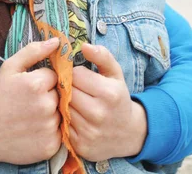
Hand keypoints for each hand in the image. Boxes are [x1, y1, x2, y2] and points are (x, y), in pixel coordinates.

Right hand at [0, 38, 61, 164]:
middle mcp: (46, 106)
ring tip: (31, 116)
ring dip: (50, 113)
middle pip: (59, 94)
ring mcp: (49, 128)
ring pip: (61, 113)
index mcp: (36, 84)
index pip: (54, 76)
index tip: (29, 88)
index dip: (42, 80)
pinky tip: (35, 129)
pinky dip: (50, 131)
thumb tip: (56, 41)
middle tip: (29, 103)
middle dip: (48, 96)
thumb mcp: (9, 68)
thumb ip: (33, 51)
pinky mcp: (51, 146)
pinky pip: (60, 132)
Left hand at [69, 43, 147, 161]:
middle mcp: (99, 114)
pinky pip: (63, 125)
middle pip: (67, 91)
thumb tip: (84, 45)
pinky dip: (65, 119)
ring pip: (63, 107)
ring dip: (64, 103)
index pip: (75, 75)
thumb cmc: (118, 98)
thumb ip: (102, 56)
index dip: (74, 73)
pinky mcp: (81, 146)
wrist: (128, 134)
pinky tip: (74, 116)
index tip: (79, 77)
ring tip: (74, 102)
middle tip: (73, 89)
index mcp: (109, 93)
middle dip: (68, 87)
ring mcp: (90, 132)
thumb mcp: (115, 74)